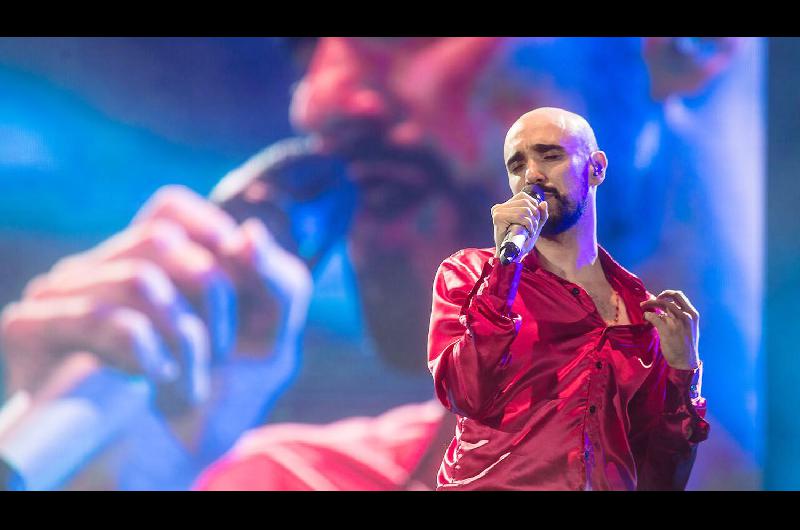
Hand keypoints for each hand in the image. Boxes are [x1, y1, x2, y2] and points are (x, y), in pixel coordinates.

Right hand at [0, 185, 311, 409]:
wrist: (164, 471)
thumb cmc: (215, 404)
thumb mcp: (271, 344)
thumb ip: (280, 284)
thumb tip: (248, 232)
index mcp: (151, 262)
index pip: (170, 206)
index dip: (213, 237)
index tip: (240, 291)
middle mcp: (101, 269)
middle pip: (163, 238)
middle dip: (212, 301)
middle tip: (215, 354)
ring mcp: (63, 297)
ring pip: (139, 279)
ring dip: (184, 341)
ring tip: (185, 381)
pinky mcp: (31, 331)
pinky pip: (101, 316)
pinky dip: (143, 352)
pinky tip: (150, 382)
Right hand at [491, 190, 547, 259]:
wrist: (511, 256)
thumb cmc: (521, 242)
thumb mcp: (534, 226)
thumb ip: (541, 215)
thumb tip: (544, 203)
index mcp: (505, 206)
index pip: (523, 196)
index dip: (534, 207)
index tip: (534, 221)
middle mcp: (499, 207)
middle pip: (525, 202)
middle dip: (535, 215)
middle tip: (533, 228)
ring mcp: (497, 212)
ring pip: (524, 209)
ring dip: (532, 222)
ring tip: (531, 232)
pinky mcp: (498, 218)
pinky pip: (520, 216)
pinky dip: (528, 224)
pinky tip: (528, 232)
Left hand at [640, 290, 699, 370]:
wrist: (685, 361)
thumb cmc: (686, 346)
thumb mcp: (690, 328)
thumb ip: (681, 317)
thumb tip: (666, 310)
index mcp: (693, 314)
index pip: (679, 296)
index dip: (667, 294)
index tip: (660, 298)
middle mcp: (686, 315)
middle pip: (669, 297)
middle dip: (657, 297)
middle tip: (648, 302)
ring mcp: (676, 322)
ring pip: (660, 305)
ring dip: (649, 305)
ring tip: (643, 308)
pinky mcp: (667, 329)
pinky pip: (653, 316)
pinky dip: (647, 315)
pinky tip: (645, 318)